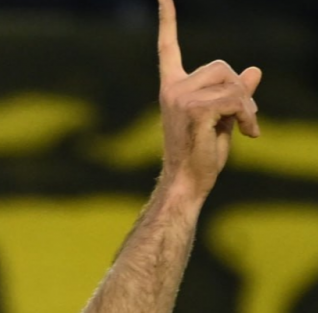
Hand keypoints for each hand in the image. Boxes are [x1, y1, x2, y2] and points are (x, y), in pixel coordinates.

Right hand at [157, 0, 260, 197]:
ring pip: (232, 81)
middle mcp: (172, 88)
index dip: (167, 22)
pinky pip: (236, 97)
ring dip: (248, 105)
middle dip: (241, 90)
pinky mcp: (196, 108)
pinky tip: (246, 135)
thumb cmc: (200, 155)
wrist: (187, 181)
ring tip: (244, 130)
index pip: (168, 48)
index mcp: (172, 88)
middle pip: (222, 66)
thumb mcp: (222, 119)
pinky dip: (248, 115)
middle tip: (245, 120)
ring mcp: (181, 97)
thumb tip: (255, 70)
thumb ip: (234, 93)